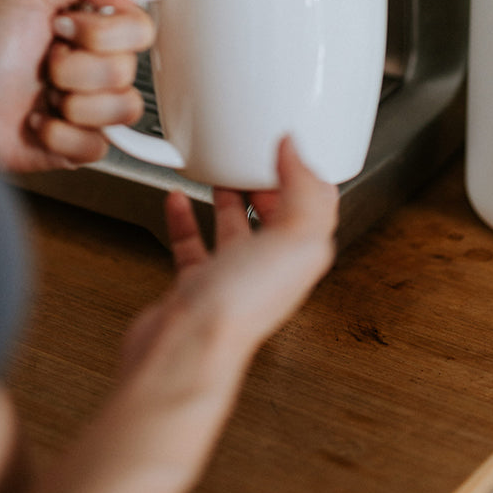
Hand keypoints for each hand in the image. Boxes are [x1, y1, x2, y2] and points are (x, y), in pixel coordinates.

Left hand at [0, 0, 153, 173]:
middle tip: (47, 60)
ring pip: (121, 108)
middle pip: (127, 69)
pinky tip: (40, 119)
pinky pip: (98, 143)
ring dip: (69, 101)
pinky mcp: (84, 143)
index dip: (101, 32)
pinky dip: (59, 133)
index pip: (140, 27)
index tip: (63, 25)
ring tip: (45, 92)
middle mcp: (99, 64)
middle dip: (74, 66)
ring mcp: (94, 106)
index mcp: (95, 26)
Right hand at [122, 137, 338, 377]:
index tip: (286, 145)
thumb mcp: (294, 239)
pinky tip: (178, 200)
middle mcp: (269, 271)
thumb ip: (302, 190)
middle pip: (275, 217)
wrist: (186, 348)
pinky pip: (193, 244)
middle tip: (252, 155)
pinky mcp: (195, 287)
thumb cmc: (240, 307)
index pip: (314, 209)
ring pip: (235, 229)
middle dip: (266, 183)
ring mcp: (231, 279)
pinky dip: (185, 218)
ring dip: (228, 198)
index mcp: (301, 258)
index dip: (303, 174)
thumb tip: (296, 151)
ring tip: (218, 170)